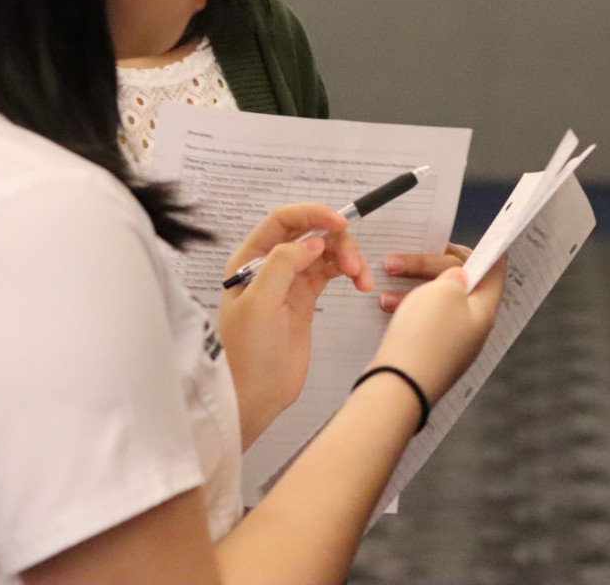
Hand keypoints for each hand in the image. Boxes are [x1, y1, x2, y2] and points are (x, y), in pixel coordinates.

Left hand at [218, 204, 376, 448]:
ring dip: (347, 256)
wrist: (256, 395)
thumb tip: (312, 240)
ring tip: (361, 278)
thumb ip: (282, 264)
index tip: (341, 223)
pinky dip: (349, 271)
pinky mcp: (306, 297)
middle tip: (354, 264)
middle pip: (309, 232)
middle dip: (336, 240)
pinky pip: (331, 271)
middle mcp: (269, 264)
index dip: (312, 214)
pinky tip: (361, 283)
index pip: (282, 221)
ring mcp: (290, 281)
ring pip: (325, 250)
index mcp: (249, 260)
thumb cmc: (248, 353)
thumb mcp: (260, 304)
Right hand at [368, 254, 504, 403]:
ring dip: (412, 286)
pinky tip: (384, 305)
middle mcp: (474, 327)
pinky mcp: (431, 355)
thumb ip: (455, 275)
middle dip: (430, 266)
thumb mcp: (444, 291)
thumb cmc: (426, 334)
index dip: (479, 250)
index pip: (495, 271)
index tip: (456, 238)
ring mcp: (453, 343)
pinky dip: (407, 309)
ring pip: (437, 302)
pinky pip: (423, 323)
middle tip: (400, 259)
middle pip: (461, 284)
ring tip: (385, 280)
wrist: (398, 388)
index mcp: (485, 309)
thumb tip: (460, 275)